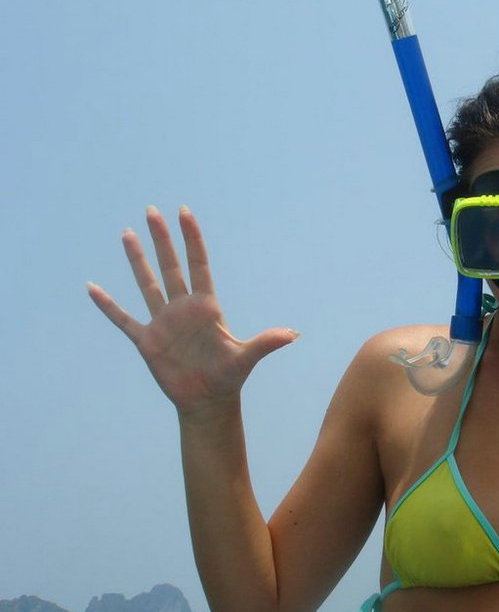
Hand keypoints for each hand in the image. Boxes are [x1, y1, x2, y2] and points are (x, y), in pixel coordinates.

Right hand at [88, 206, 298, 415]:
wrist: (207, 401)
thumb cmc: (228, 378)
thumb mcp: (246, 357)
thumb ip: (267, 342)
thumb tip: (293, 335)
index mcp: (207, 307)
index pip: (198, 264)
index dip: (192, 239)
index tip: (185, 212)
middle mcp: (183, 309)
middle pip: (170, 266)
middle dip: (162, 239)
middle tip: (152, 210)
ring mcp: (163, 322)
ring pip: (147, 283)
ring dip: (137, 260)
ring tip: (127, 234)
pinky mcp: (147, 340)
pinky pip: (123, 319)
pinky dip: (108, 305)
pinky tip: (93, 288)